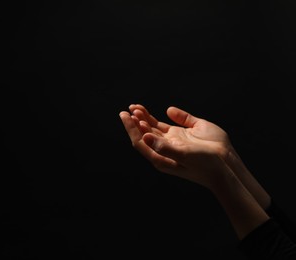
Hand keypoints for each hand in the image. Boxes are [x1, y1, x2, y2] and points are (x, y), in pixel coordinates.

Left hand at [119, 104, 234, 188]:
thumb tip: (146, 137)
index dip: (131, 128)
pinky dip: (166, 116)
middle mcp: (165, 148)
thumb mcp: (184, 156)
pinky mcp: (185, 134)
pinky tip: (164, 111)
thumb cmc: (205, 164)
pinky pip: (171, 123)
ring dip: (146, 117)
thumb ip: (165, 146)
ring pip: (155, 127)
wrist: (227, 165)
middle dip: (135, 121)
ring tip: (136, 107)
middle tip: (127, 110)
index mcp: (161, 156)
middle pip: (145, 133)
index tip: (125, 116)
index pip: (140, 141)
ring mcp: (175, 141)